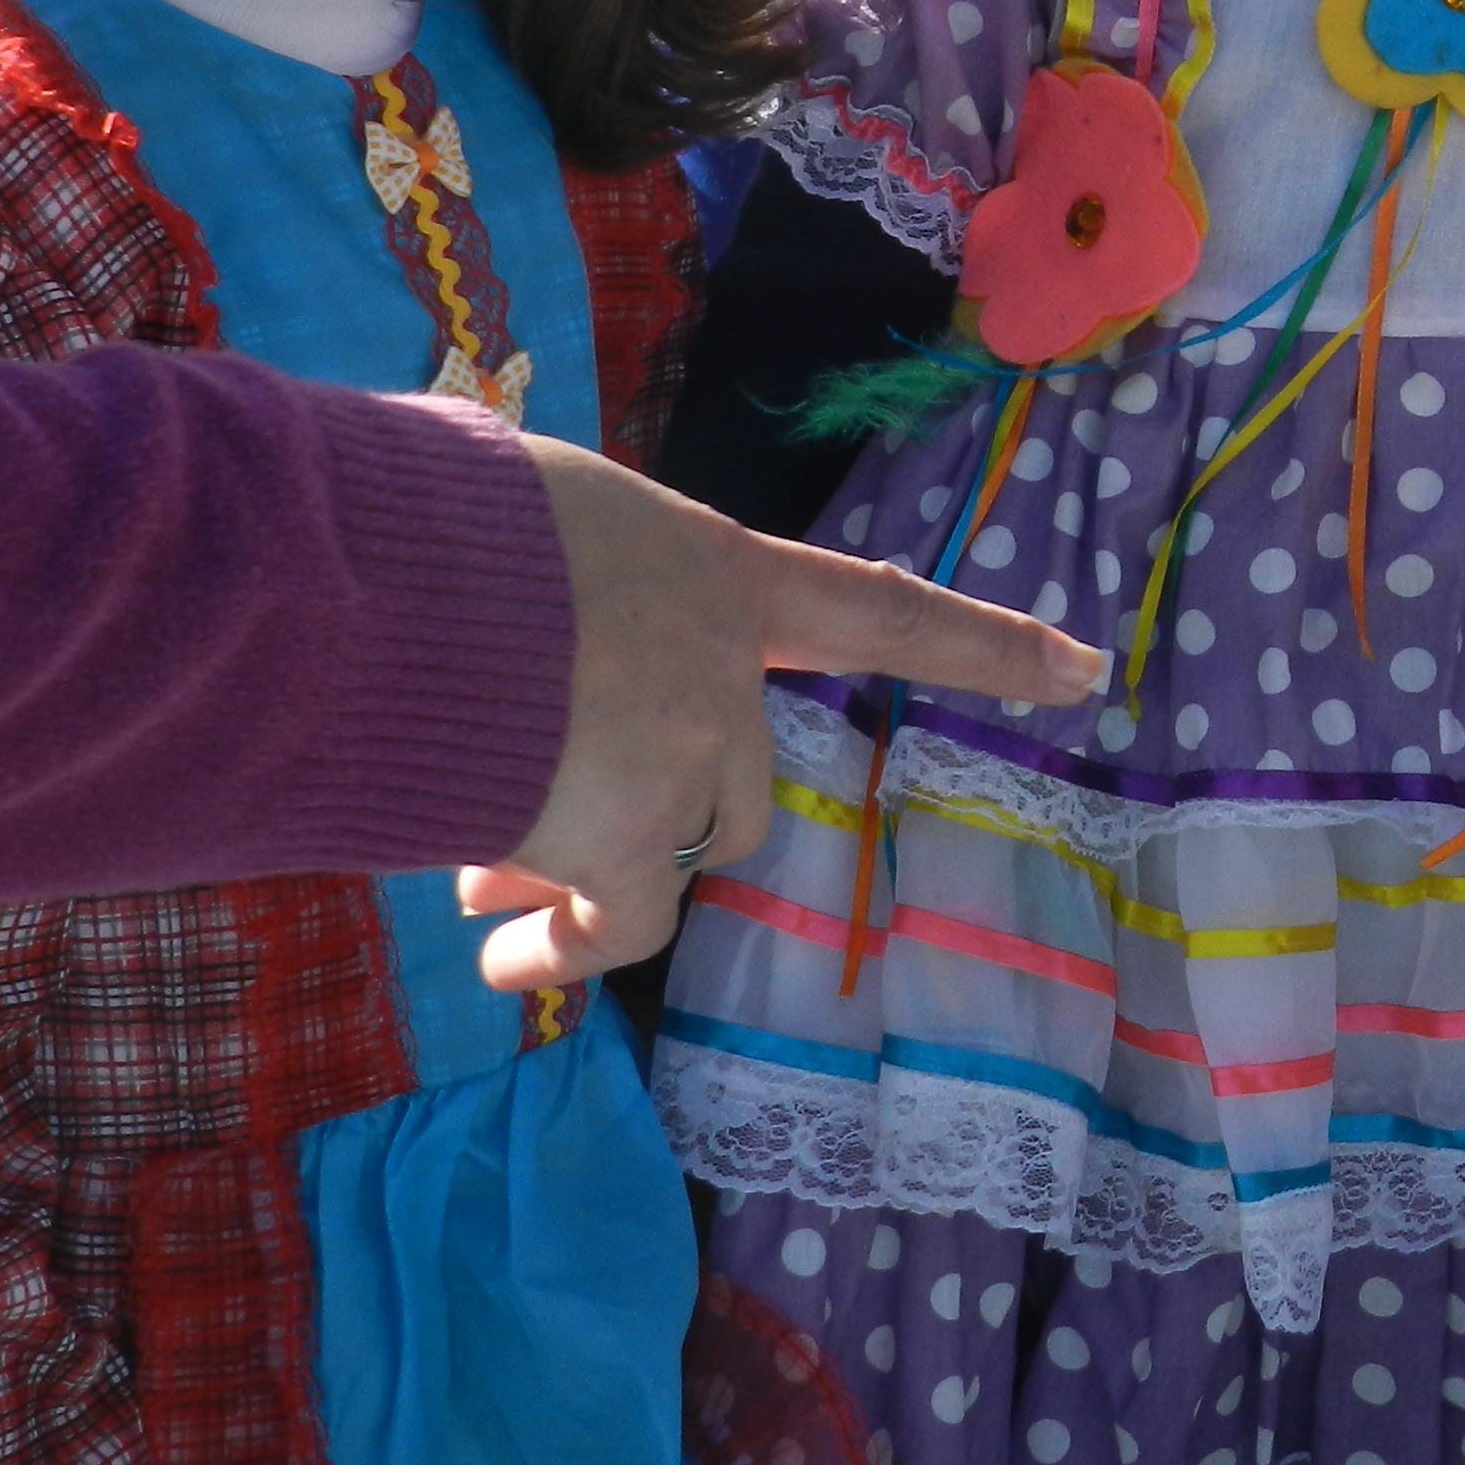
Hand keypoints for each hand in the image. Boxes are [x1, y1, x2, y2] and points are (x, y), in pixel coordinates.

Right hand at [462, 437, 1105, 990]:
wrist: (378, 581)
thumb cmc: (428, 521)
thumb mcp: (525, 509)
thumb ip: (562, 579)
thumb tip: (500, 628)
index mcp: (711, 566)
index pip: (876, 605)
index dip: (983, 641)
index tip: (1085, 671)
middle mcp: (720, 666)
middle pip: (738, 770)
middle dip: (646, 812)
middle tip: (529, 857)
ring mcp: (687, 755)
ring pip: (678, 845)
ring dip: (586, 875)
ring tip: (486, 906)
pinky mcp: (630, 838)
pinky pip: (617, 922)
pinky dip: (563, 946)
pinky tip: (505, 956)